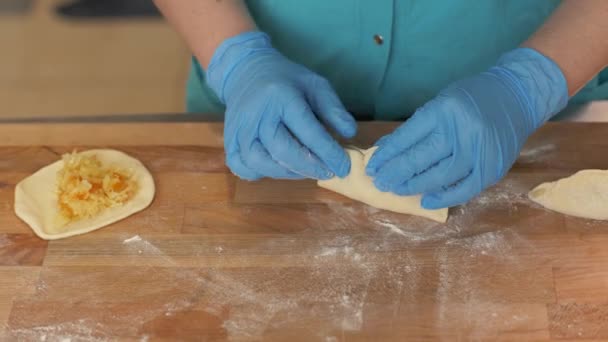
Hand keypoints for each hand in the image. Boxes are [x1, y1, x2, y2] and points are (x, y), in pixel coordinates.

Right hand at [206, 31, 356, 179]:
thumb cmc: (285, 80)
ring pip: (259, 161)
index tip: (344, 166)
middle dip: (309, 167)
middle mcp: (257, 113)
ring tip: (305, 171)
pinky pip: (241, 166)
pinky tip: (277, 168)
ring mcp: (239, 128)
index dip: (328, 152)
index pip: (307, 130)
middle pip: (281, 150)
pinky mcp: (229, 139)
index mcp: (281, 96)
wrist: (245, 70)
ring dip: (286, 173)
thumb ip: (333, 109)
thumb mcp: (315, 84)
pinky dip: (259, 173)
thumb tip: (349, 133)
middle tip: (328, 172)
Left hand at [366, 48, 567, 208]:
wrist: (518, 95)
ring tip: (397, 190)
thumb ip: (416, 127)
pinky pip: (465, 188)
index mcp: (444, 109)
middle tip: (380, 183)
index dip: (387, 155)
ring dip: (415, 186)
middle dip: (396, 173)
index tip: (372, 167)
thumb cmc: (472, 98)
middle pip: (421, 158)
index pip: (407, 137)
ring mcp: (479, 150)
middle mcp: (461, 130)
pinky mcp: (493, 167)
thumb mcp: (441, 102)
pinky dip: (444, 197)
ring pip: (440, 176)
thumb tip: (386, 150)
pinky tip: (425, 201)